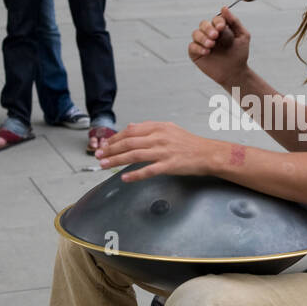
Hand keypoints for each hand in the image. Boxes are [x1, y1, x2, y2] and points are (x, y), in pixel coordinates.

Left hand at [95, 120, 218, 177]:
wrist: (208, 153)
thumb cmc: (189, 143)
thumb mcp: (169, 129)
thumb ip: (150, 129)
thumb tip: (130, 129)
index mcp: (158, 127)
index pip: (130, 131)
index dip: (115, 138)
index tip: (105, 145)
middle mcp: (159, 137)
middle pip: (129, 143)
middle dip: (110, 149)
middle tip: (99, 155)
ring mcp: (163, 152)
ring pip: (134, 156)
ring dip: (117, 161)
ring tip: (105, 165)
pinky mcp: (169, 165)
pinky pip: (148, 170)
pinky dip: (135, 175)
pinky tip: (125, 178)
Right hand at [189, 6, 249, 84]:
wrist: (235, 73)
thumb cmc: (240, 54)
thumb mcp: (242, 36)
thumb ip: (234, 22)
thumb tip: (224, 8)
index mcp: (220, 28)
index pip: (216, 19)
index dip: (218, 21)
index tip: (222, 27)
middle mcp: (210, 33)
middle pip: (203, 24)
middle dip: (208, 28)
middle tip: (215, 36)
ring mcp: (202, 43)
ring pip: (196, 33)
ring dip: (203, 37)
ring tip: (211, 45)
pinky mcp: (196, 53)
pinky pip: (192, 46)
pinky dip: (198, 47)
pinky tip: (207, 52)